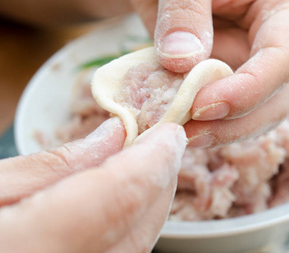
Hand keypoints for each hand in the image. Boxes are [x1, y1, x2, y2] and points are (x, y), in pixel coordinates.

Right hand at [0, 118, 185, 252]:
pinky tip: (124, 201)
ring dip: (150, 203)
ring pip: (137, 247)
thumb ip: (54, 167)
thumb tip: (114, 137)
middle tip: (162, 142)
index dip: (155, 159)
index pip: (122, 195)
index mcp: (32, 248)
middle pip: (139, 227)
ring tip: (147, 165)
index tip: (171, 132)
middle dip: (160, 180)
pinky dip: (131, 227)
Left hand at [127, 0, 288, 146]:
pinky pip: (225, 115)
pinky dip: (202, 126)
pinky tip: (174, 126)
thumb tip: (184, 62)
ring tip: (175, 134)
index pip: (282, 58)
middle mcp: (282, 44)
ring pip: (254, 117)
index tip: (203, 106)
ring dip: (219, 133)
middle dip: (234, 122)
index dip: (248, 89)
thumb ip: (185, 6)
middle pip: (275, 99)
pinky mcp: (231, 81)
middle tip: (186, 131)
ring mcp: (256, 66)